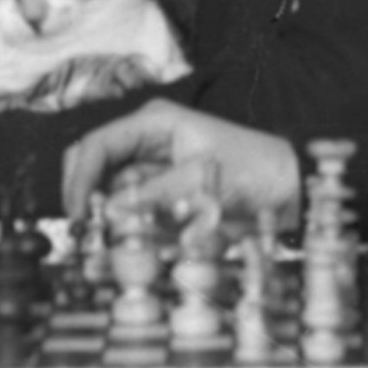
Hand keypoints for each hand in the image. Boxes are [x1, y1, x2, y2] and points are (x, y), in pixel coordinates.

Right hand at [62, 98, 300, 224]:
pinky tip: (143, 244)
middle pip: (92, 164)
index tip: (78, 214)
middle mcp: (145, 143)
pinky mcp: (160, 197)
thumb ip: (153, 195)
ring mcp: (151, 170)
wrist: (289, 189)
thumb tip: (107, 210)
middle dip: (86, 197)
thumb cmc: (253, 171)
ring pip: (107, 194)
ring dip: (108, 220)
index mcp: (153, 123)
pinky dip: (128, 231)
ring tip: (118, 244)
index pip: (98, 144)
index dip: (79, 178)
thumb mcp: (202, 180)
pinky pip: (130, 214)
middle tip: (88, 233)